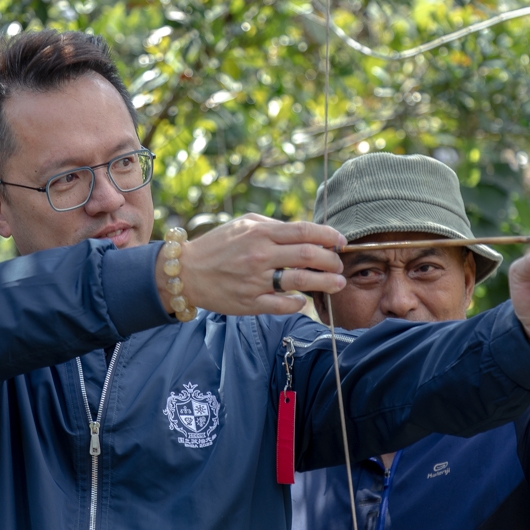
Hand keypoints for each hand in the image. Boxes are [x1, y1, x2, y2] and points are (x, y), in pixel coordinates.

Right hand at [158, 214, 346, 315]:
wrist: (187, 272)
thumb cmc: (218, 245)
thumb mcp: (244, 224)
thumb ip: (274, 226)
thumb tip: (307, 233)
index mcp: (260, 233)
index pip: (304, 231)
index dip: (329, 236)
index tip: (341, 242)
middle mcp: (260, 255)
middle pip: (308, 255)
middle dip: (331, 260)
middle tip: (339, 264)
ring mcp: (256, 281)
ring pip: (301, 282)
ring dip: (325, 283)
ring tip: (338, 283)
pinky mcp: (250, 303)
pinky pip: (283, 305)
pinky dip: (298, 302)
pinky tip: (303, 299)